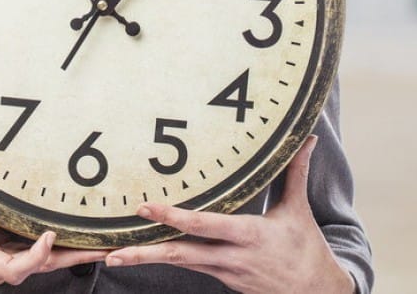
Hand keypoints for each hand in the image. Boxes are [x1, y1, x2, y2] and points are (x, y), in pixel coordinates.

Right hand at [0, 183, 105, 285]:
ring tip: (107, 243)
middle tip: (103, 247)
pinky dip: (67, 246)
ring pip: (47, 263)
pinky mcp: (15, 246)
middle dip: (72, 260)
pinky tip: (87, 236)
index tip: (49, 234)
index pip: (12, 268)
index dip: (34, 257)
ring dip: (76, 254)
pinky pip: (44, 252)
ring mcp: (7, 255)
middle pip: (40, 269)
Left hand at [104, 137, 354, 293]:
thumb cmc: (306, 249)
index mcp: (247, 235)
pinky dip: (159, 260)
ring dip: (143, 259)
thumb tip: (307, 137)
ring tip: (109, 256)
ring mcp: (221, 270)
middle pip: (180, 254)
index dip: (173, 218)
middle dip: (144, 253)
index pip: (203, 225)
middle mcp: (229, 256)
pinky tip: (134, 255)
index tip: (146, 208)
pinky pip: (184, 265)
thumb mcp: (298, 210)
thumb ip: (295, 172)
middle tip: (112, 250)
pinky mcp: (218, 278)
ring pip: (176, 263)